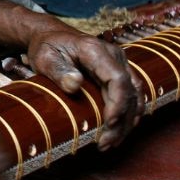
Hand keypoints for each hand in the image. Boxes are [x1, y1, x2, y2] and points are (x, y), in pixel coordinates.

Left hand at [24, 27, 143, 149]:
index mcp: (95, 50)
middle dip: (121, 121)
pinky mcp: (119, 73)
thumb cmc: (47, 47)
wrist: (50, 36)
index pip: (117, 78)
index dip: (118, 103)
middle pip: (129, 91)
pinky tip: (119, 131)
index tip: (109, 123)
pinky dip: (128, 115)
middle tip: (105, 143)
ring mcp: (119, 64)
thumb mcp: (45, 58)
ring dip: (127, 122)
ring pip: (134, 96)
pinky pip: (132, 95)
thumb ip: (59, 71)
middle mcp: (114, 56)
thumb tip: (74, 84)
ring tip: (110, 142)